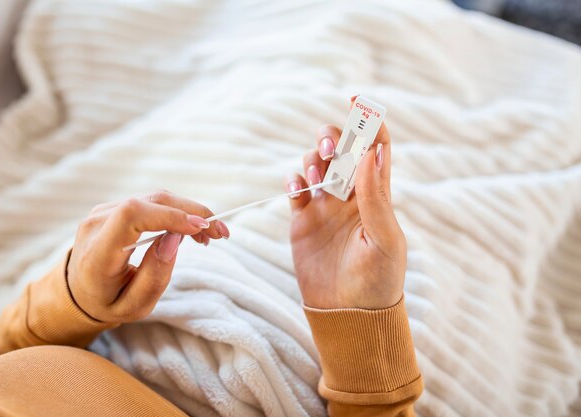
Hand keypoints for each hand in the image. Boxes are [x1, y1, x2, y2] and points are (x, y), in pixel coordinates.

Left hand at [67, 191, 229, 322]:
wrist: (78, 291)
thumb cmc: (107, 302)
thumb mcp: (133, 305)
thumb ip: (154, 277)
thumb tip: (174, 239)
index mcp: (97, 252)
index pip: (132, 215)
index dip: (170, 215)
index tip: (201, 228)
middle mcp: (97, 224)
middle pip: (150, 200)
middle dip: (191, 211)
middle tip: (221, 232)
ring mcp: (104, 211)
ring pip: (155, 198)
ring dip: (189, 210)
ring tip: (211, 234)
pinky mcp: (115, 208)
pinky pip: (151, 202)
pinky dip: (177, 211)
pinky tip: (193, 229)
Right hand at [287, 98, 405, 309]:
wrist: (348, 315)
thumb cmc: (377, 280)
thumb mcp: (384, 239)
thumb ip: (376, 196)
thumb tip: (373, 152)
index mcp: (377, 195)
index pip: (377, 148)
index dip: (370, 122)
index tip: (358, 101)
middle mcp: (351, 196)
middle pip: (343, 149)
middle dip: (335, 138)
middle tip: (331, 146)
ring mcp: (325, 206)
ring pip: (317, 164)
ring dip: (313, 161)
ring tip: (314, 179)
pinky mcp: (303, 220)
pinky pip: (295, 189)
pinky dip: (293, 181)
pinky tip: (297, 189)